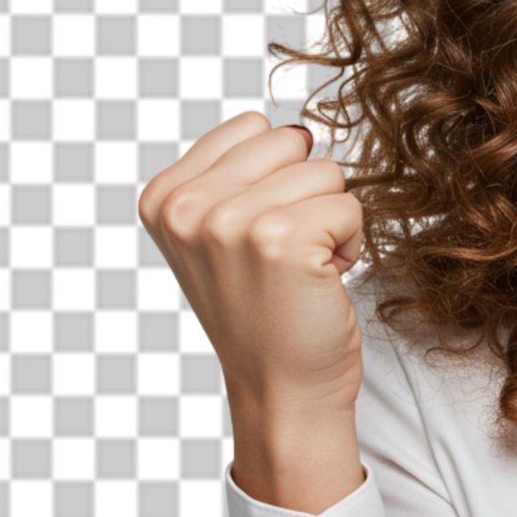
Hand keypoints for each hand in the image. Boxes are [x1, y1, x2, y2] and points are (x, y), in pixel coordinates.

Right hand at [137, 111, 367, 414]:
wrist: (281, 390)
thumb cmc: (265, 311)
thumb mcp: (220, 235)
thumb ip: (237, 174)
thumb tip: (297, 128)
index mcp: (164, 197)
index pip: (254, 126)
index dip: (275, 177)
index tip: (257, 234)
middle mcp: (187, 208)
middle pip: (291, 142)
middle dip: (306, 193)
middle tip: (285, 253)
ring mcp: (230, 222)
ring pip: (326, 173)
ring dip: (330, 221)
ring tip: (302, 269)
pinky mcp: (281, 239)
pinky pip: (350, 206)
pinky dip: (352, 244)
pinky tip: (322, 281)